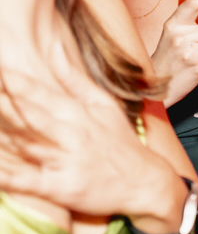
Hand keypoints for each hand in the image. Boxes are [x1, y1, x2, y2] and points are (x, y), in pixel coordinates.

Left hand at [0, 43, 177, 225]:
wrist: (147, 184)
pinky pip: (29, 181)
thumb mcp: (104, 105)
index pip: (39, 92)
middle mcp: (71, 134)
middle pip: (28, 115)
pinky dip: (8, 177)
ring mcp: (66, 161)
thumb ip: (74, 78)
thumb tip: (53, 45)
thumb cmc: (120, 143)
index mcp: (77, 113)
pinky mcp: (61, 188)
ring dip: (2, 136)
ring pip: (24, 145)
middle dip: (3, 102)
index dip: (14, 80)